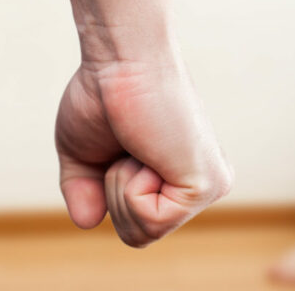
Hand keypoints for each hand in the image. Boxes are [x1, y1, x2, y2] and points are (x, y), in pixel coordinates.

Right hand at [53, 0, 232, 246]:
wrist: (121, 59)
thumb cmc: (105, 94)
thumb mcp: (85, 154)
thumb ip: (86, 191)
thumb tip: (89, 222)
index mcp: (182, 179)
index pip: (136, 225)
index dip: (108, 191)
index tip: (121, 144)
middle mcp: (203, 186)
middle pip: (139, 235)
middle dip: (113, 193)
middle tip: (129, 144)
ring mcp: (210, 188)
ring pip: (143, 233)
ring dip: (121, 187)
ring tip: (139, 144)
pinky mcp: (206, 186)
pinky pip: (150, 220)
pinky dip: (130, 186)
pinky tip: (149, 149)